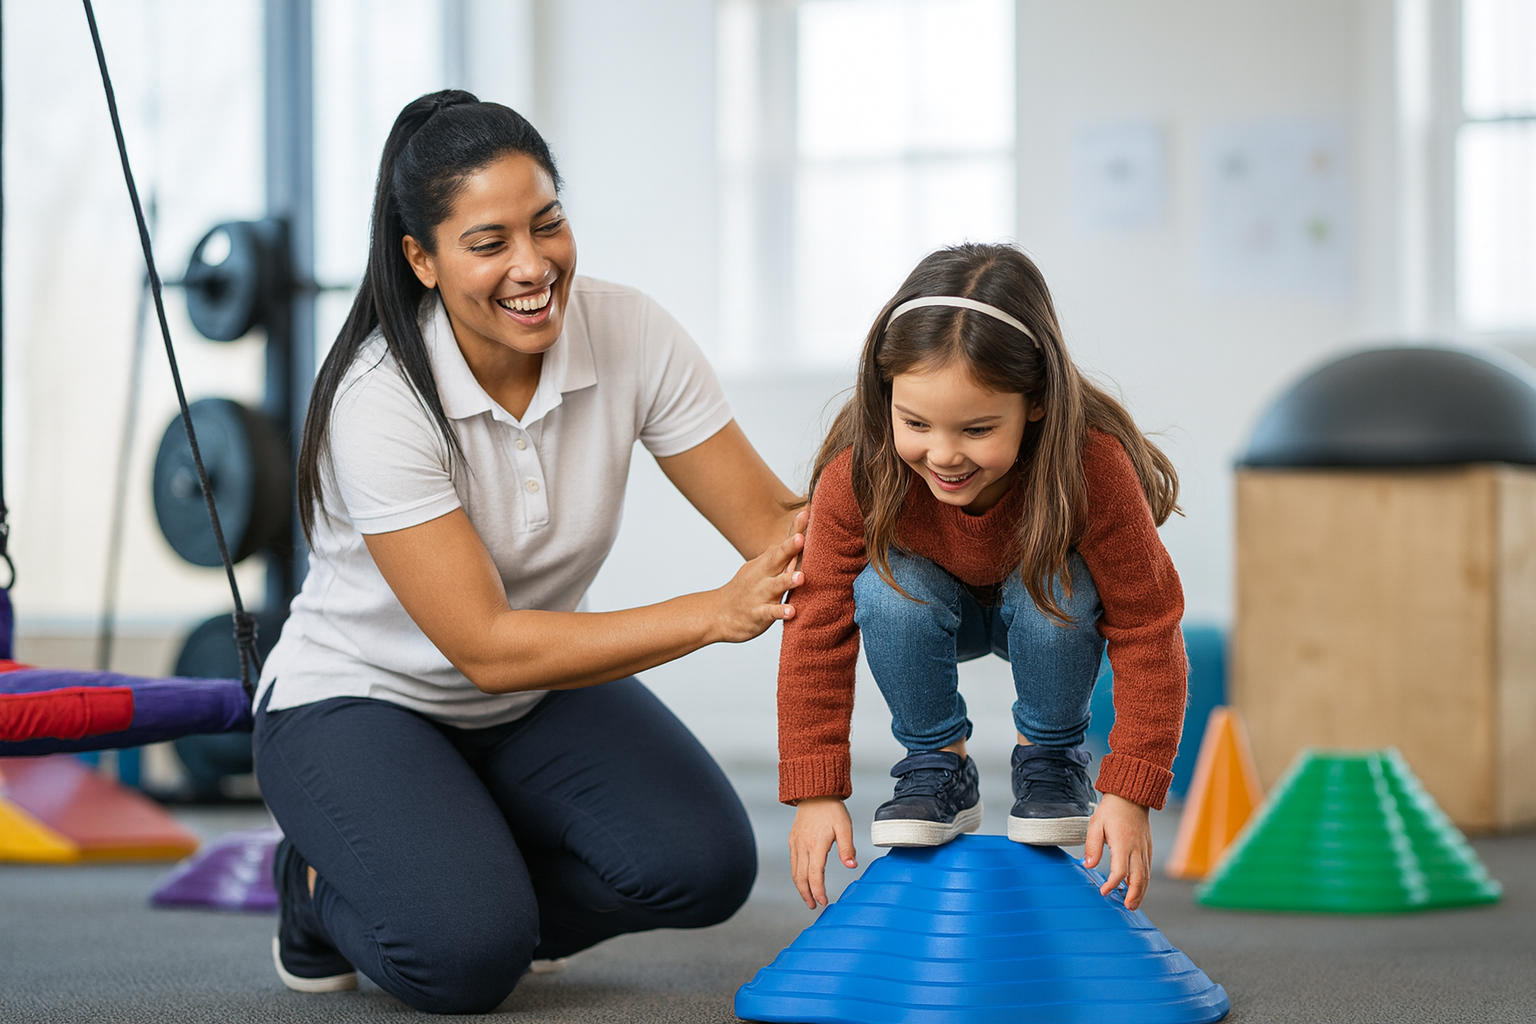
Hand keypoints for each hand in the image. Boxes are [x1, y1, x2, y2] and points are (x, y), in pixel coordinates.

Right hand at [710, 522, 804, 643]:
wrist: (718, 614)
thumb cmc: (745, 589)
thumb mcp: (760, 568)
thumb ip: (780, 555)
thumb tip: (799, 535)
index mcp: (767, 563)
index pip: (783, 543)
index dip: (795, 528)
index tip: (807, 512)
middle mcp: (763, 575)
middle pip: (777, 558)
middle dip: (789, 547)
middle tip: (801, 537)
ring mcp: (760, 594)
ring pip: (775, 586)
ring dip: (788, 580)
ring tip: (801, 577)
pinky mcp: (758, 614)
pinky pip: (770, 613)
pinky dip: (781, 612)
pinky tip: (792, 612)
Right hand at [789, 796, 856, 908]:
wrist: (814, 793)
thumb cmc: (832, 809)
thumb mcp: (844, 827)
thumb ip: (847, 847)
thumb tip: (852, 866)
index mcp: (816, 845)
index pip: (814, 875)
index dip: (818, 891)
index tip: (823, 902)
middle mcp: (802, 846)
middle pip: (801, 878)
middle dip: (806, 895)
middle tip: (814, 906)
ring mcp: (795, 843)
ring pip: (794, 872)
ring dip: (800, 888)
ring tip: (808, 897)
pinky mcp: (792, 840)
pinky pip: (792, 863)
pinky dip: (797, 875)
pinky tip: (803, 879)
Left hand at [1083, 792, 1151, 909]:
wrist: (1131, 796)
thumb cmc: (1112, 810)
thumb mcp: (1096, 824)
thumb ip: (1093, 845)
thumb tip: (1088, 865)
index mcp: (1123, 843)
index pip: (1120, 870)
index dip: (1112, 883)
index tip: (1104, 891)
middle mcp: (1137, 848)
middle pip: (1139, 877)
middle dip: (1134, 895)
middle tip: (1127, 907)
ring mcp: (1145, 849)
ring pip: (1146, 876)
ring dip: (1141, 892)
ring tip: (1133, 904)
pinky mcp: (1148, 848)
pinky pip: (1148, 869)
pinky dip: (1144, 882)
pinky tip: (1138, 888)